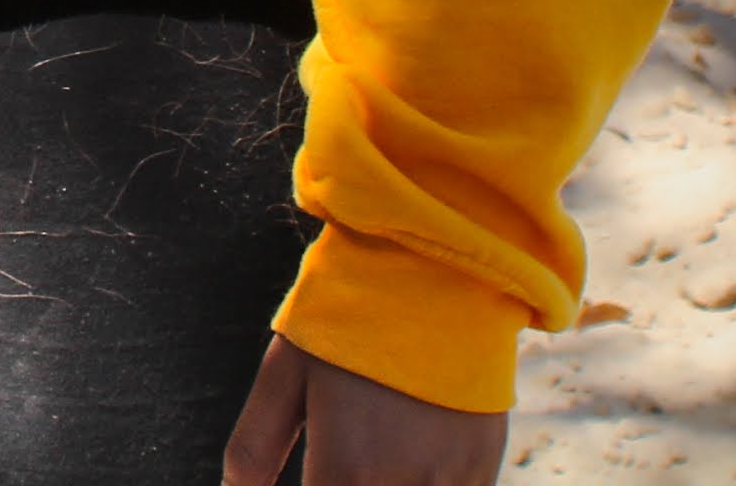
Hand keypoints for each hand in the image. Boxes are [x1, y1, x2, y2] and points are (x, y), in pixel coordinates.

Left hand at [222, 336, 506, 485]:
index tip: (309, 478)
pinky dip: (420, 485)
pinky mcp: (482, 469)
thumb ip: (252, 446)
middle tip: (335, 461)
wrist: (435, 271)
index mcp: (347, 470)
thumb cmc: (346, 319)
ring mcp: (451, 483)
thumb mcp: (284, 373)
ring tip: (367, 453)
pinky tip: (403, 455)